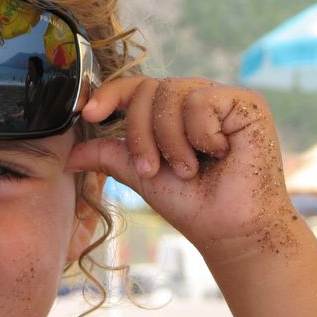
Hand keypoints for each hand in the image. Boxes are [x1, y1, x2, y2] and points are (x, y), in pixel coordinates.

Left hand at [68, 76, 295, 260]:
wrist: (228, 229)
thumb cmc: (190, 204)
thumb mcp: (140, 175)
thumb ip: (110, 155)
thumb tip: (70, 154)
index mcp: (171, 112)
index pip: (134, 88)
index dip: (109, 94)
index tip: (88, 114)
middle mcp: (195, 98)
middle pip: (146, 90)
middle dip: (139, 134)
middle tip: (152, 170)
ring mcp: (220, 98)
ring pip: (170, 94)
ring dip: (170, 141)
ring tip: (188, 170)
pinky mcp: (246, 102)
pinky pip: (201, 102)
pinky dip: (200, 135)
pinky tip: (219, 154)